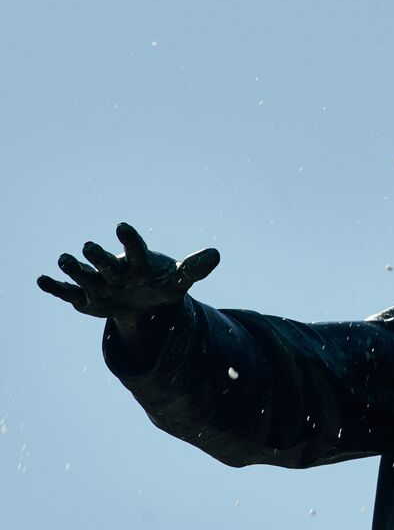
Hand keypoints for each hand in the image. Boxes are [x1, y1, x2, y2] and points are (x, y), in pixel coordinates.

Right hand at [37, 223, 219, 324]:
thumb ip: (194, 269)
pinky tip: (42, 280)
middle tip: (88, 246)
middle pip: (106, 263)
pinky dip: (56, 287)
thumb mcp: (178, 281)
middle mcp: (116, 271)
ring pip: (86, 275)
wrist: (142, 303)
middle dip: (98, 256)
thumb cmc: (160, 286)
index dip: (131, 240)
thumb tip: (216, 254)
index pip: (136, 250)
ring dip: (75, 268)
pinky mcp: (86, 298)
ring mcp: (99, 283)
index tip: (122, 226)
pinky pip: (68, 292)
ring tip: (63, 259)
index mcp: (139, 264)